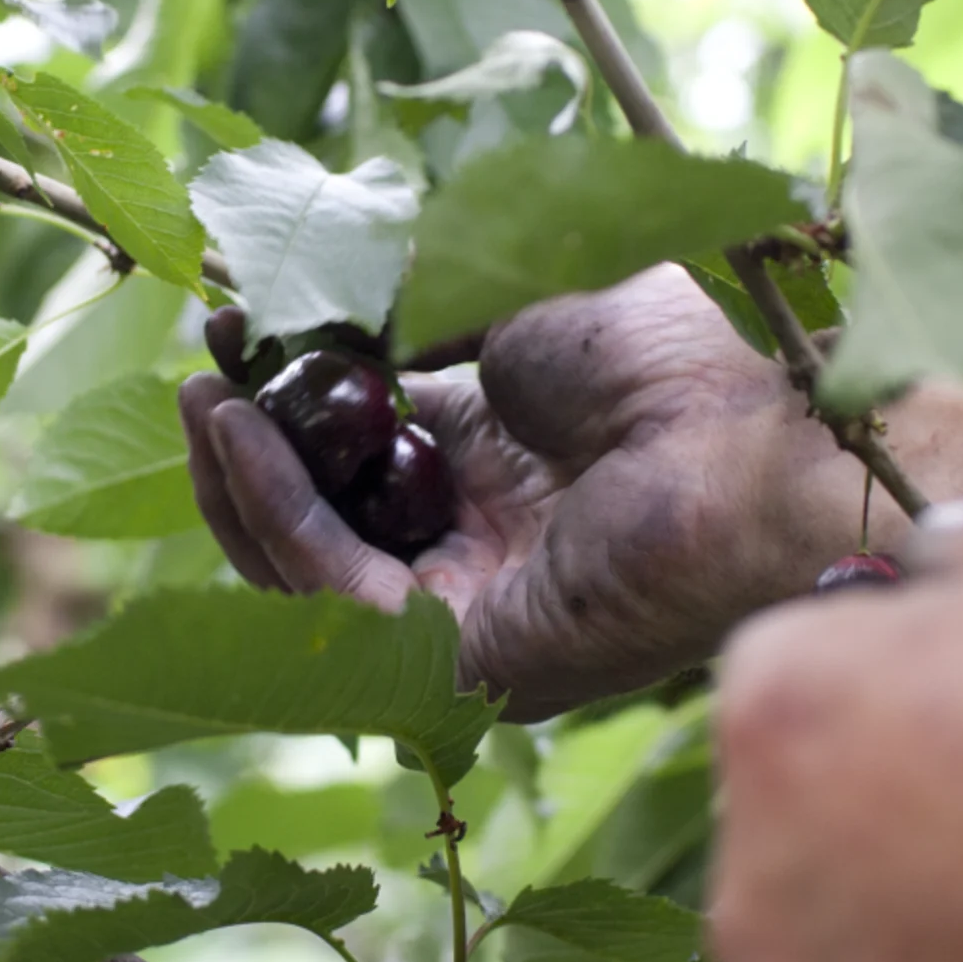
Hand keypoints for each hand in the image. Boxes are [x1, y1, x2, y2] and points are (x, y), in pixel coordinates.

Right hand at [182, 267, 876, 718]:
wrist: (758, 442)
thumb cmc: (680, 368)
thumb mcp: (518, 307)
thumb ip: (416, 316)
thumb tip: (326, 320)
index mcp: (498, 473)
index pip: (352, 452)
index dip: (285, 394)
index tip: (232, 326)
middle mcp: (472, 551)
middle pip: (313, 522)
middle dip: (244, 446)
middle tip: (204, 367)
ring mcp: (461, 611)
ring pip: (304, 568)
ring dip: (238, 479)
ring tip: (204, 393)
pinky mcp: (456, 654)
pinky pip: (332, 588)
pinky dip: (274, 508)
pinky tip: (240, 429)